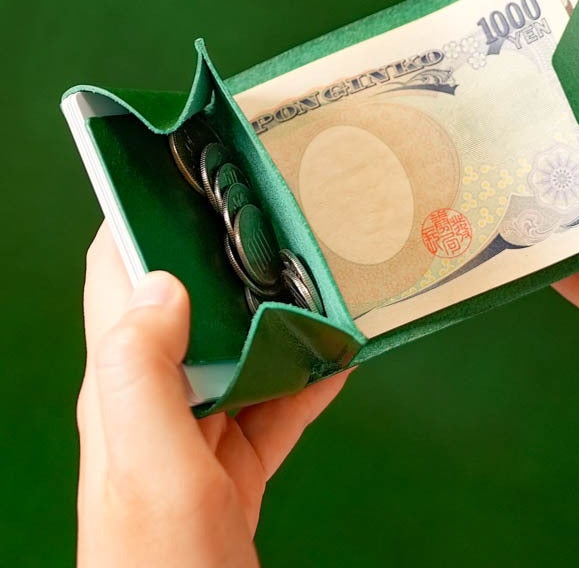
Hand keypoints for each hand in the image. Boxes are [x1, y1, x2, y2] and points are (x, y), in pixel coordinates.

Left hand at [77, 225, 348, 566]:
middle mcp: (154, 402)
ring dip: (275, 314)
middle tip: (276, 216)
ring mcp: (196, 434)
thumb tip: (164, 281)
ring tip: (318, 278)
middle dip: (227, 257)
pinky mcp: (233, 464)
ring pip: (237, 350)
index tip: (188, 174)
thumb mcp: (151, 469)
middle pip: (189, 305)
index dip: (140, 218)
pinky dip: (305, 376)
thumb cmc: (164, 565)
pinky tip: (337, 359)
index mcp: (122, 387)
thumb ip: (143, 373)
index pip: (117, 277)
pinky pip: (273, 404)